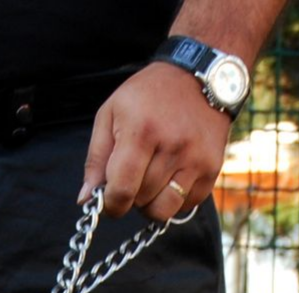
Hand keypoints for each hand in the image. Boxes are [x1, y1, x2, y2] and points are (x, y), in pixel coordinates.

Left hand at [79, 63, 232, 220]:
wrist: (198, 76)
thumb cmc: (148, 96)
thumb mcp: (111, 113)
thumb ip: (96, 158)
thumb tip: (86, 199)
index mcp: (142, 131)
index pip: (122, 190)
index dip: (111, 204)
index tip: (109, 200)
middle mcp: (172, 147)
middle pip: (141, 201)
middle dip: (130, 196)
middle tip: (133, 176)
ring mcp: (195, 159)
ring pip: (163, 210)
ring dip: (151, 203)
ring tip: (150, 180)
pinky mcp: (212, 169)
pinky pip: (186, 206)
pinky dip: (174, 199)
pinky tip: (171, 176)